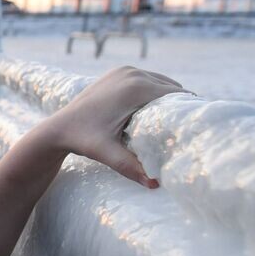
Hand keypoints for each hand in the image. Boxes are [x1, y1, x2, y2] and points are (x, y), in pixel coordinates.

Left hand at [45, 66, 185, 186]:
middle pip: (172, 87)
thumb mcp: (107, 153)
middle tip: (186, 128)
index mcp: (136, 88)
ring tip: (173, 122)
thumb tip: (156, 185)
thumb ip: (131, 167)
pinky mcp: (118, 72)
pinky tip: (154, 112)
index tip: (196, 127)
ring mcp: (124, 70)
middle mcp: (132, 73)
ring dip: (167, 98)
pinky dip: (153, 92)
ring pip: (161, 82)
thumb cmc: (83, 140)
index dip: (188, 110)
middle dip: (179, 105)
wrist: (58, 127)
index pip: (177, 95)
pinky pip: (147, 79)